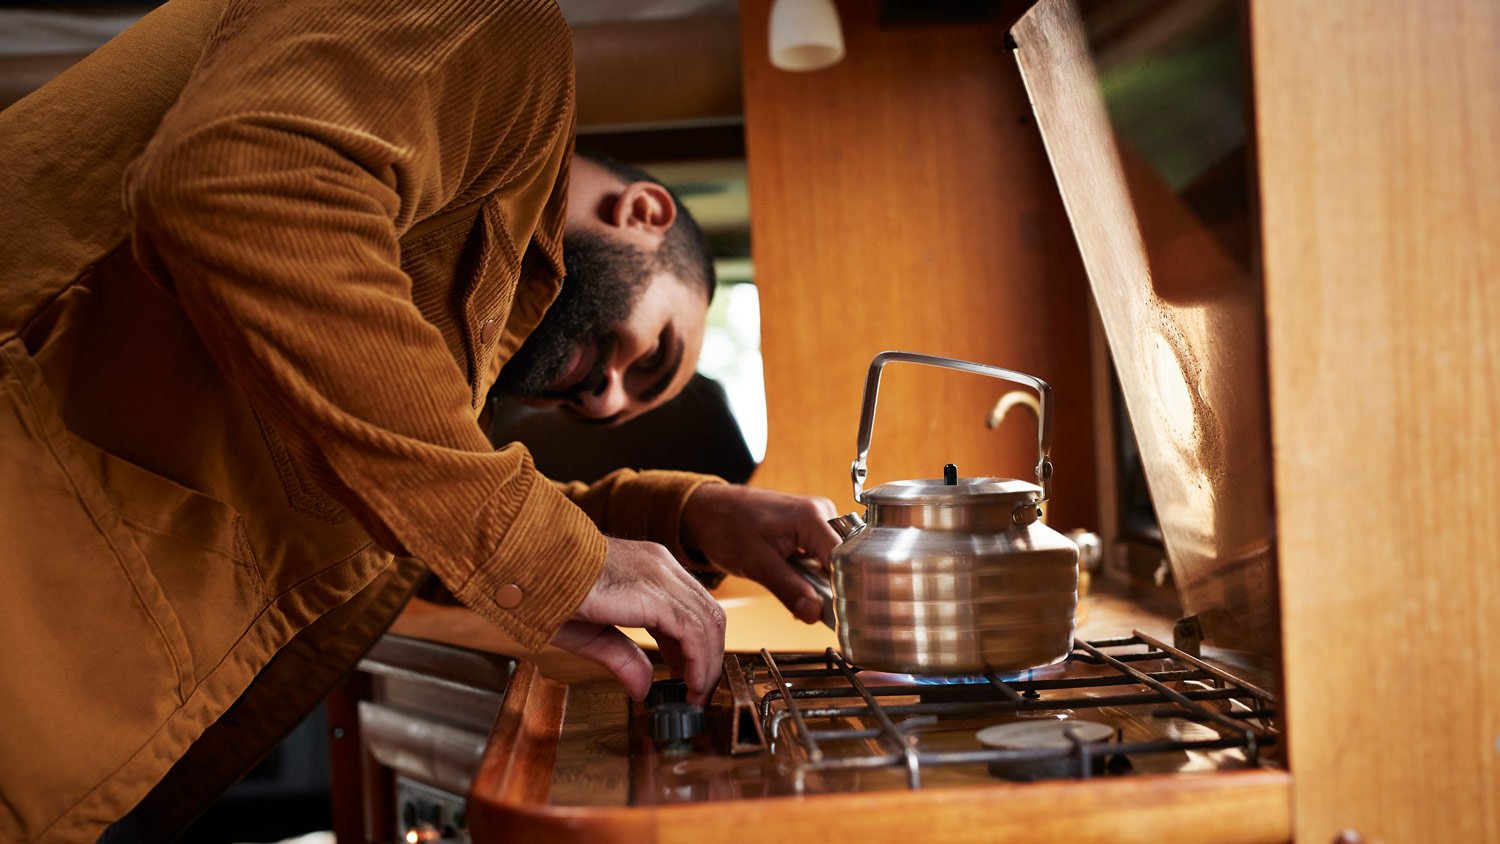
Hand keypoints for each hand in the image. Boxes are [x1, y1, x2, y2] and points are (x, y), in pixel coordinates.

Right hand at [548, 537, 725, 704]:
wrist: (526, 566)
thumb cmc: (548, 589)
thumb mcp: (593, 631)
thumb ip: (622, 656)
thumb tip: (643, 688)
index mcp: (648, 568)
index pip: (693, 608)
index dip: (698, 648)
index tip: (690, 678)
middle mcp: (660, 565)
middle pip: (709, 614)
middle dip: (708, 658)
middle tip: (697, 694)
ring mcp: (659, 572)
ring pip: (709, 621)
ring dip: (707, 665)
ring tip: (695, 696)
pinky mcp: (652, 590)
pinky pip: (693, 630)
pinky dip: (699, 661)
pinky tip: (690, 684)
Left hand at [680, 484, 840, 624]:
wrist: (707, 510)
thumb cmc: (725, 526)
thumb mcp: (755, 563)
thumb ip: (788, 588)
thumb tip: (815, 613)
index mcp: (812, 516)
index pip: (846, 559)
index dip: (844, 588)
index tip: (839, 616)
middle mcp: (821, 514)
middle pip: (844, 560)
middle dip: (831, 589)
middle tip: (813, 611)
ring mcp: (817, 520)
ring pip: (833, 562)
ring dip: (820, 584)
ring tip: (802, 598)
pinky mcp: (810, 529)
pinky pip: (821, 558)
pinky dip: (811, 576)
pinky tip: (797, 585)